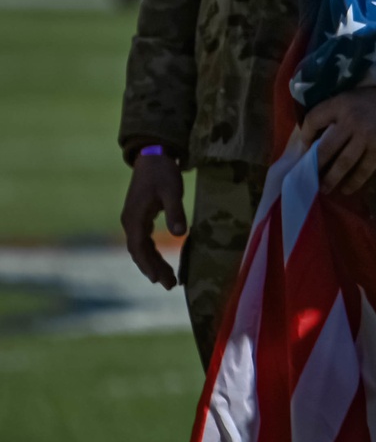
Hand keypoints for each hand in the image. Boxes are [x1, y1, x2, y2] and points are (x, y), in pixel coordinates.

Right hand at [120, 152, 186, 288]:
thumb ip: (175, 211)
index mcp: (134, 218)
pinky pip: (143, 241)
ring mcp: (133, 220)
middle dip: (153, 269)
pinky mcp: (140, 217)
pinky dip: (152, 253)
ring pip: (141, 248)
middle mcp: (130, 222)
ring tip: (168, 279)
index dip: (149, 265)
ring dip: (153, 263)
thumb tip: (180, 234)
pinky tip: (161, 261)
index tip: (160, 279)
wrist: (153, 156)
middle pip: (139, 252)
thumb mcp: (172, 190)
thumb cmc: (162, 172)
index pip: (139, 248)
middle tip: (170, 285)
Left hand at [300, 86, 375, 194]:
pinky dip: (354, 181)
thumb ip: (337, 113)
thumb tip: (316, 137)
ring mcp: (366, 135)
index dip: (305, 135)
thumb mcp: (355, 97)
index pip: (313, 120)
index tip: (303, 147)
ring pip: (342, 163)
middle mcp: (351, 119)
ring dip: (331, 179)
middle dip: (314, 165)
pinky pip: (363, 170)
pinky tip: (347, 189)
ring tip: (323, 189)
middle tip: (307, 177)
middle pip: (325, 148)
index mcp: (341, 103)